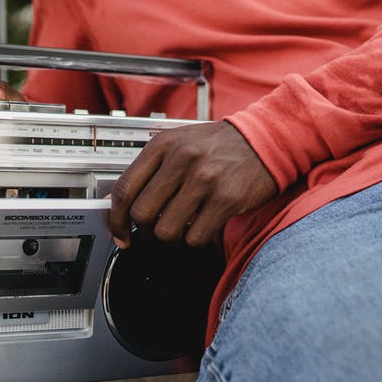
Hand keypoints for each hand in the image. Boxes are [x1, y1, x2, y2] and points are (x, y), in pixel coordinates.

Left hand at [110, 121, 277, 247]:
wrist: (266, 138)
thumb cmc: (221, 145)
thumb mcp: (181, 143)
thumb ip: (153, 169)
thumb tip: (125, 206)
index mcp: (163, 144)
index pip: (124, 188)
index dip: (116, 218)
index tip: (120, 232)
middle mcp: (181, 159)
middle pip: (142, 214)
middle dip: (145, 231)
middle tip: (156, 231)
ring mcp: (204, 179)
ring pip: (166, 230)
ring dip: (170, 239)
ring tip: (181, 230)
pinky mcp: (226, 199)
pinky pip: (195, 237)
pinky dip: (193, 242)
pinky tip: (200, 230)